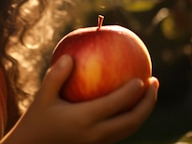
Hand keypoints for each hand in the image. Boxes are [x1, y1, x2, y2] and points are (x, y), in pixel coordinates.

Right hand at [1, 55, 158, 143]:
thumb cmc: (36, 120)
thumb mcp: (42, 97)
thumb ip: (55, 76)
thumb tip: (69, 56)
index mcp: (83, 120)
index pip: (115, 105)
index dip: (132, 93)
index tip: (142, 78)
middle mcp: (95, 134)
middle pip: (131, 121)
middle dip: (148, 103)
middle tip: (154, 82)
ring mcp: (98, 143)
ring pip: (129, 129)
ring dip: (143, 112)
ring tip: (149, 93)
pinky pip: (121, 132)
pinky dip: (131, 118)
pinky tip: (131, 103)